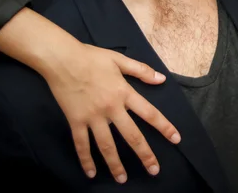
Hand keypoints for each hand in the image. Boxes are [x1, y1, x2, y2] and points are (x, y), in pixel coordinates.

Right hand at [43, 44, 180, 182]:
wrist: (62, 59)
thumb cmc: (92, 57)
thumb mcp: (119, 59)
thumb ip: (141, 70)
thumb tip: (161, 79)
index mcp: (124, 92)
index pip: (149, 113)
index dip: (164, 127)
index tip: (176, 139)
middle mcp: (111, 108)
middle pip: (131, 135)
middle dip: (144, 154)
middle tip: (154, 170)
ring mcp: (92, 116)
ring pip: (106, 145)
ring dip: (115, 164)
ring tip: (122, 179)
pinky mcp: (75, 121)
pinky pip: (81, 144)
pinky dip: (86, 159)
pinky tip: (91, 173)